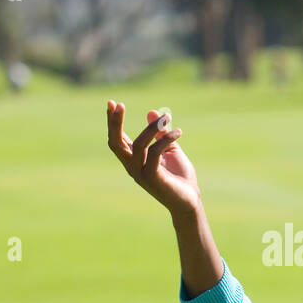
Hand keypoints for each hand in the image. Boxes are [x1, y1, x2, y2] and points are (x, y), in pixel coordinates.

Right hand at [107, 101, 200, 217]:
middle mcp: (132, 167)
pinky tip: (178, 132)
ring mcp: (141, 174)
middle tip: (120, 105)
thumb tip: (152, 112)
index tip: (112, 103)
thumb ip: (160, 133)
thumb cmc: (179, 176)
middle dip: (115, 123)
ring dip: (152, 128)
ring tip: (167, 118)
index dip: (112, 122)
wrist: (190, 200)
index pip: (117, 139)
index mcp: (133, 159)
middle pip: (115, 143)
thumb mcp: (169, 149)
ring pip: (138, 145)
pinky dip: (165, 140)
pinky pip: (154, 154)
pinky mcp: (153, 179)